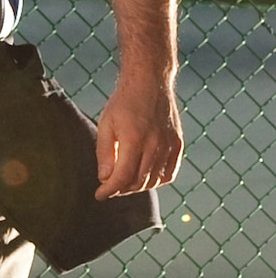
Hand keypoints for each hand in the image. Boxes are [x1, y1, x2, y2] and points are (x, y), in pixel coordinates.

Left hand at [95, 76, 183, 199]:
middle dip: (121, 189)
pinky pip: (169, 173)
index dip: (109, 190)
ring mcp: (169, 144)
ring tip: (124, 179)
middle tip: (110, 185)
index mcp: (134, 139)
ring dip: (137, 186)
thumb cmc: (124, 103)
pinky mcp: (177, 143)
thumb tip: (105, 179)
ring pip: (153, 180)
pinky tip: (144, 176)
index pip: (122, 177)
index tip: (99, 195)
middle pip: (138, 182)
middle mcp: (154, 144)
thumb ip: (104, 154)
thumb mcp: (106, 125)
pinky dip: (156, 180)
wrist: (150, 82)